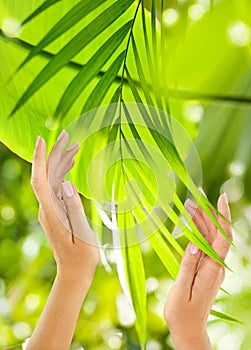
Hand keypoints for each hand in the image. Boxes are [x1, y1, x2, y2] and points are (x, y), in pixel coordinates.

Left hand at [27, 131, 99, 349]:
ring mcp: (50, 209)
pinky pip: (57, 186)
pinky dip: (64, 172)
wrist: (75, 271)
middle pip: (46, 174)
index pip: (40, 179)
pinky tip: (71, 164)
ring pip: (52, 178)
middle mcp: (47, 207)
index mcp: (51, 211)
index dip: (40, 158)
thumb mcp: (82, 233)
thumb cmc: (82, 256)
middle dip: (54, 152)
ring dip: (61, 161)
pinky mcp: (56, 210)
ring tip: (74, 145)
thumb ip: (74, 207)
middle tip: (66, 134)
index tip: (42, 139)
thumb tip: (66, 183)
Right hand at [164, 193, 231, 349]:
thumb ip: (188, 265)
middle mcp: (216, 266)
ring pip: (210, 238)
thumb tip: (194, 243)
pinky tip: (191, 224)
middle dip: (207, 213)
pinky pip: (205, 246)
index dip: (222, 217)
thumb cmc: (182, 312)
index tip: (220, 198)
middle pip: (216, 234)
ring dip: (202, 221)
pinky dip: (199, 232)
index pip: (222, 238)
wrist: (189, 328)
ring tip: (188, 206)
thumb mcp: (181, 289)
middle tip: (194, 197)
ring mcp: (212, 267)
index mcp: (212, 270)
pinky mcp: (207, 269)